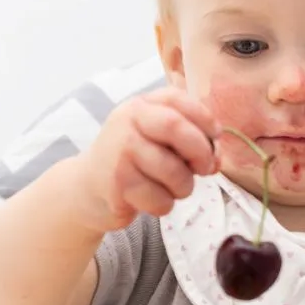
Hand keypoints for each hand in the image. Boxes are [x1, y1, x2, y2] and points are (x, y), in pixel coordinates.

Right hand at [72, 86, 220, 231]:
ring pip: (173, 172)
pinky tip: (150, 199)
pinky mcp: (117, 184)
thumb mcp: (157, 140)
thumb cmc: (133, 162)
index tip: (215, 136)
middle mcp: (127, 122)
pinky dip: (164, 205)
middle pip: (176, 127)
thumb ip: (189, 140)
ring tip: (172, 188)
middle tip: (205, 168)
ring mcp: (119, 152)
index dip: (205, 118)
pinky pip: (160, 199)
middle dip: (201, 151)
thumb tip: (217, 158)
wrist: (87, 189)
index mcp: (141, 106)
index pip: (178, 99)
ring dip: (184, 187)